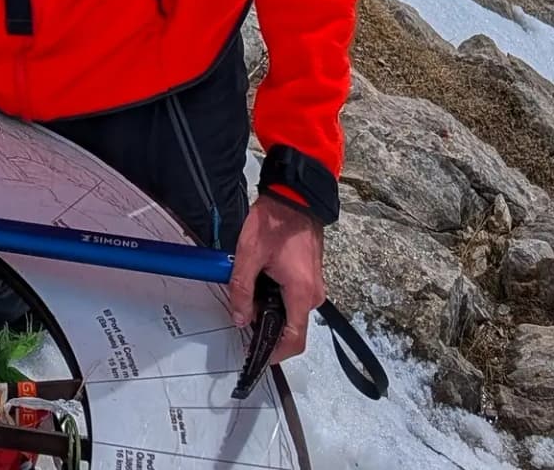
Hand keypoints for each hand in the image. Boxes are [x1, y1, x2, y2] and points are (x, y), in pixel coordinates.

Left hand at [228, 195, 324, 364]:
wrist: (295, 197)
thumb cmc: (274, 222)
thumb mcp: (248, 254)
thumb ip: (241, 289)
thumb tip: (239, 318)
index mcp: (301, 294)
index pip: (294, 340)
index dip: (275, 353)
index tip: (258, 356)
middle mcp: (313, 295)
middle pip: (292, 327)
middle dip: (268, 330)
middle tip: (244, 322)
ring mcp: (314, 285)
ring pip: (292, 312)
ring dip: (271, 312)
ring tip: (247, 301)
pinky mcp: (310, 275)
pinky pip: (294, 298)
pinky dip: (278, 299)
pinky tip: (259, 286)